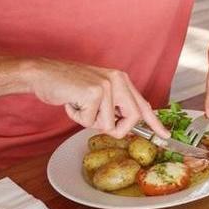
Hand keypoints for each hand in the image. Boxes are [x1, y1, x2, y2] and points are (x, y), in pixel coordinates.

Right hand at [27, 58, 168, 139]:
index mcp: (122, 79)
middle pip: (132, 119)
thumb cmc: (68, 86)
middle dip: (116, 129)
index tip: (165, 135)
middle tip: (95, 120)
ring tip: (78, 104)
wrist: (44, 74)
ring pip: (107, 124)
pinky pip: (90, 122)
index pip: (143, 104)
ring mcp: (107, 85)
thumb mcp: (98, 92)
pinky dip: (77, 117)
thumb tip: (125, 126)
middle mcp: (118, 80)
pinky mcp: (94, 93)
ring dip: (89, 121)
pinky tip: (71, 102)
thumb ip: (113, 105)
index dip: (155, 122)